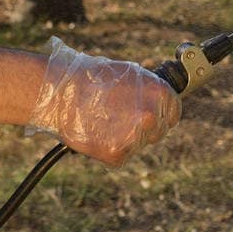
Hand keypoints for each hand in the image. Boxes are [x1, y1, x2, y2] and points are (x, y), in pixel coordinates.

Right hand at [28, 37, 180, 166]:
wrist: (59, 92)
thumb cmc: (91, 78)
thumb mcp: (129, 75)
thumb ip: (149, 91)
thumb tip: (160, 102)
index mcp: (160, 93)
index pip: (173, 114)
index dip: (160, 116)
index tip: (148, 117)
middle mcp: (151, 116)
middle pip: (157, 133)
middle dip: (142, 129)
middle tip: (117, 118)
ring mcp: (135, 137)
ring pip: (137, 145)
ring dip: (124, 139)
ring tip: (101, 121)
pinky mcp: (117, 154)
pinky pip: (119, 157)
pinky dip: (108, 150)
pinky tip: (95, 133)